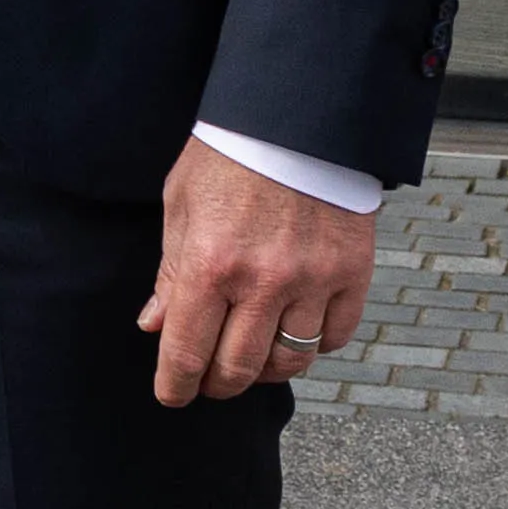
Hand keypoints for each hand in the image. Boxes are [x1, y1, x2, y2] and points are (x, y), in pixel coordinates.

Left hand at [141, 142, 371, 405]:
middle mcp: (262, 281)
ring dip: (265, 370)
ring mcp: (312, 280)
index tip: (173, 394)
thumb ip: (171, 269)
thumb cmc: (229, 153)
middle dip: (217, 384)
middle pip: (238, 369)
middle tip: (209, 380)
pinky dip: (315, 344)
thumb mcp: (181, 203)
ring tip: (251, 357)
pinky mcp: (352, 273)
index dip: (176, 385)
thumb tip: (155, 324)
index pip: (187, 352)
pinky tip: (296, 329)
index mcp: (210, 264)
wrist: (296, 114)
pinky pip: (335, 336)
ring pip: (290, 362)